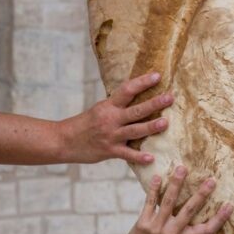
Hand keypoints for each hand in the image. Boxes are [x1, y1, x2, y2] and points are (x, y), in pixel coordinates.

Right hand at [57, 72, 172, 164]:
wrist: (64, 141)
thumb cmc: (85, 123)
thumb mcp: (100, 109)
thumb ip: (118, 105)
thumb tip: (138, 94)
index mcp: (109, 106)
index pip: (127, 90)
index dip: (142, 82)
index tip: (157, 76)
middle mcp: (111, 119)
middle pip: (136, 110)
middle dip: (154, 104)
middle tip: (170, 98)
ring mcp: (111, 135)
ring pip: (134, 130)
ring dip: (150, 127)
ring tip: (165, 123)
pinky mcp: (109, 151)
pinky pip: (127, 154)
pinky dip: (138, 157)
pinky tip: (151, 158)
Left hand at [121, 166, 233, 233]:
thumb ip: (188, 225)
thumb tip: (201, 201)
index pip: (207, 230)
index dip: (219, 219)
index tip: (230, 205)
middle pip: (189, 211)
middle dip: (201, 195)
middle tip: (211, 180)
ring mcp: (157, 228)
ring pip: (169, 202)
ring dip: (176, 184)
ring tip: (182, 168)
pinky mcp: (143, 223)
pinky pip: (150, 202)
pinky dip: (154, 189)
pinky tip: (158, 177)